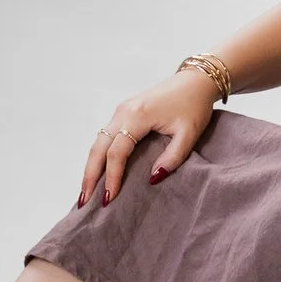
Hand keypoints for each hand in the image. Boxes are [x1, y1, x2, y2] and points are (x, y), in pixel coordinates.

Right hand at [79, 66, 221, 206]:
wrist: (196, 80)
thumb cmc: (194, 105)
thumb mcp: (190, 133)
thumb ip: (173, 157)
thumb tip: (152, 179)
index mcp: (138, 116)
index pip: (117, 153)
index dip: (111, 177)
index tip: (108, 199)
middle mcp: (124, 112)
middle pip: (99, 147)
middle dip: (90, 175)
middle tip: (83, 201)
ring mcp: (122, 110)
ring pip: (98, 141)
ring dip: (91, 166)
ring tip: (86, 191)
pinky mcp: (124, 111)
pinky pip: (105, 136)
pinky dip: (99, 155)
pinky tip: (98, 170)